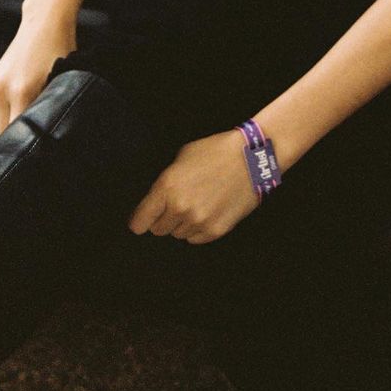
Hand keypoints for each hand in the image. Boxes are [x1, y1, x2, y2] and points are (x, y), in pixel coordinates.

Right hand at [0, 10, 76, 137]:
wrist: (43, 23)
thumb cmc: (60, 51)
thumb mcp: (63, 80)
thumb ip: (52, 108)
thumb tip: (52, 133)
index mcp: (22, 91)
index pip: (18, 134)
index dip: (30, 143)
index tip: (40, 149)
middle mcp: (2, 90)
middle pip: (1, 135)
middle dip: (17, 139)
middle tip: (35, 139)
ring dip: (7, 128)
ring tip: (28, 123)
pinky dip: (2, 116)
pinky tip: (18, 109)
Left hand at [128, 129, 259, 244]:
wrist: (251, 159)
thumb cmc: (216, 152)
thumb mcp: (182, 157)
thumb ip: (166, 181)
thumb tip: (156, 200)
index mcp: (167, 187)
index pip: (140, 221)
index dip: (139, 221)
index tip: (141, 221)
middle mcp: (180, 207)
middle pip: (158, 230)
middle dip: (164, 218)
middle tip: (177, 204)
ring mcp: (198, 221)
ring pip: (178, 234)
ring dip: (182, 223)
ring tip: (197, 203)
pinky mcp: (215, 230)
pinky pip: (195, 239)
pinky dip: (198, 229)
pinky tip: (208, 211)